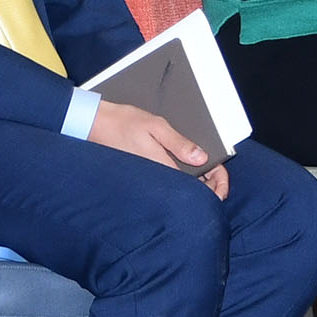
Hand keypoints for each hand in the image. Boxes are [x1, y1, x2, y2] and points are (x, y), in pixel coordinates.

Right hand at [91, 99, 227, 196]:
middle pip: (189, 192)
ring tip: (205, 172)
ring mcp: (149, 179)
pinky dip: (180, 181)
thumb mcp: (156, 126)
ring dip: (195, 184)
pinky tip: (184, 171)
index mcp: (162, 167)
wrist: (95, 126)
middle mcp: (156, 177)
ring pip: (179, 189)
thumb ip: (179, 143)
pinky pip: (167, 184)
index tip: (221, 175)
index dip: (215, 184)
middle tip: (217, 174)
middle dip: (209, 187)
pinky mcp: (144, 177)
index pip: (196, 187)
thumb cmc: (123, 123)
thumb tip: (200, 157)